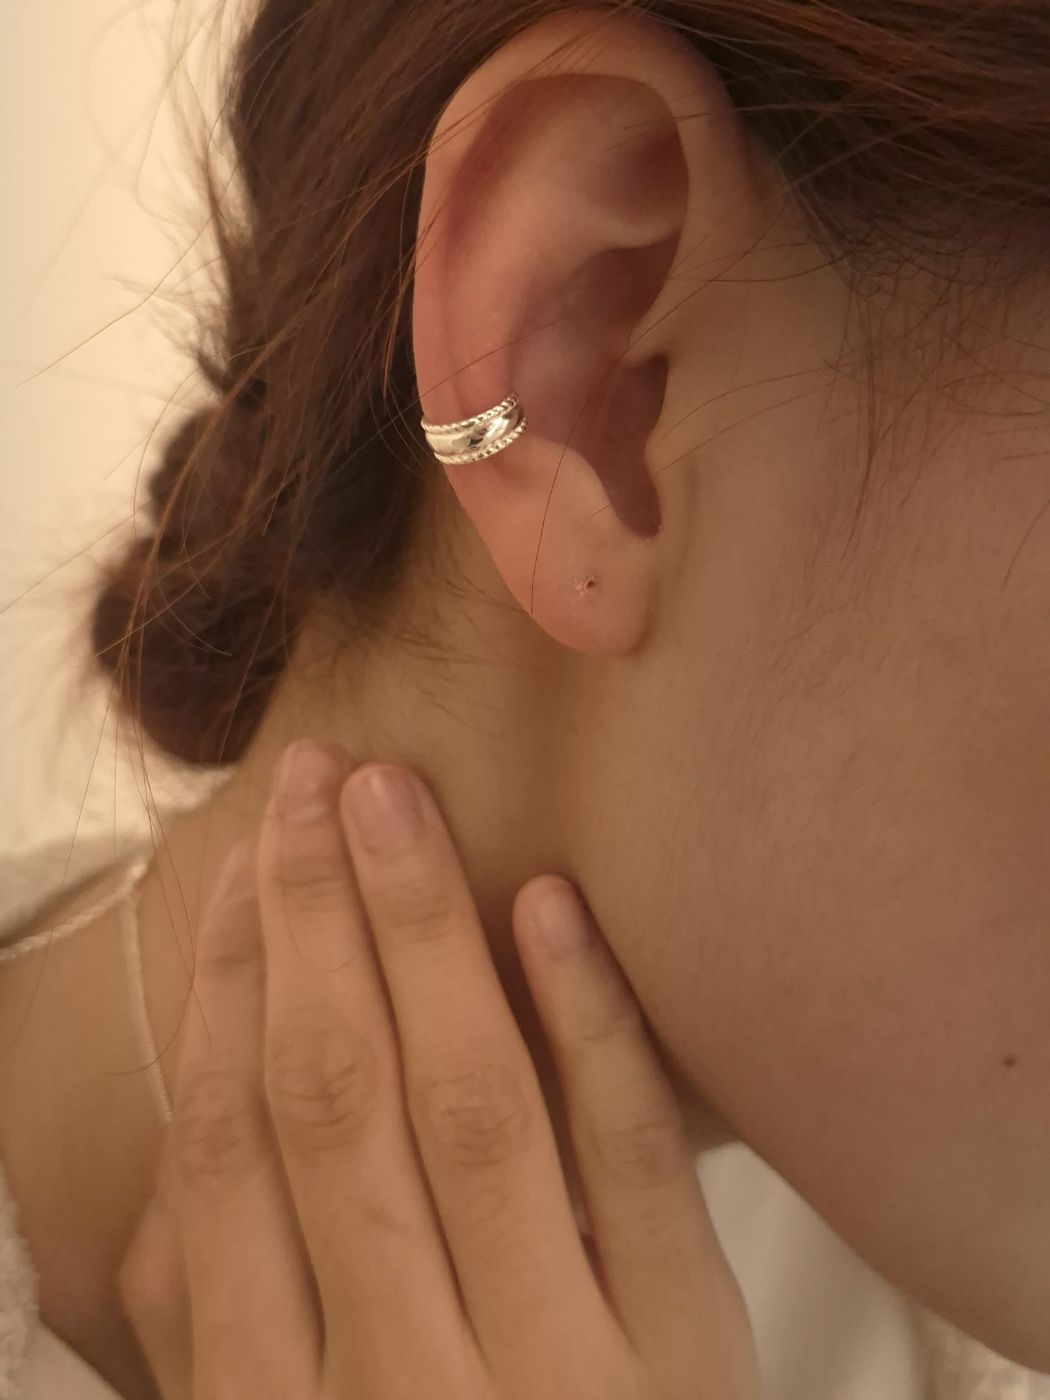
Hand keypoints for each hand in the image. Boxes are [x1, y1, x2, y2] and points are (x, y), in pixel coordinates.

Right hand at [119, 740, 757, 1399]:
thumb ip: (216, 1334)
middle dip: (314, 922)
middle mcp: (395, 1384)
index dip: (229, 986)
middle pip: (334, 1102)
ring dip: (422, 934)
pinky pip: (632, 1173)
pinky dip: (589, 1028)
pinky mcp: (687, 1365)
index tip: (249, 860)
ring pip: (468, 1108)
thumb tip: (168, 1167)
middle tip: (322, 776)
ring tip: (396, 801)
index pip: (230, 1152)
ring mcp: (551, 1376)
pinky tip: (549, 905)